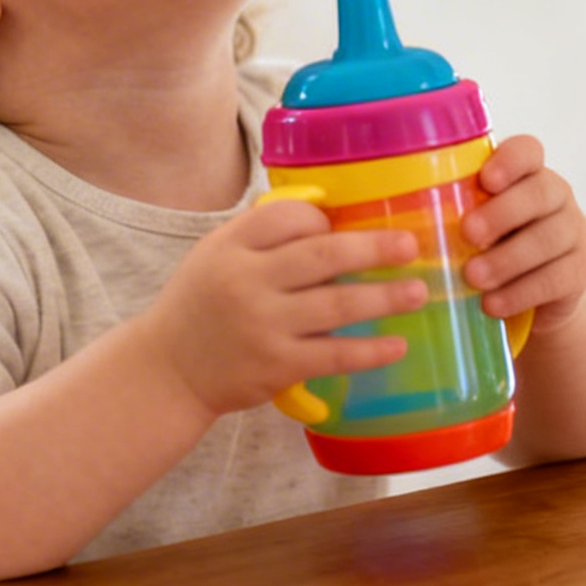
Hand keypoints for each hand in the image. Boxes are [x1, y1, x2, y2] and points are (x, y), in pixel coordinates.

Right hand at [142, 198, 423, 416]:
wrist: (168, 370)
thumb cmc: (200, 305)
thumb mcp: (214, 254)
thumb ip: (261, 234)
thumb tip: (327, 216)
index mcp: (231, 245)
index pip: (289, 217)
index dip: (323, 220)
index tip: (343, 228)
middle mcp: (247, 281)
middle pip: (322, 254)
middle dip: (373, 248)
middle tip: (409, 246)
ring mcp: (264, 324)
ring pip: (337, 304)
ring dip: (384, 297)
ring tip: (417, 292)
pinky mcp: (277, 366)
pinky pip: (334, 355)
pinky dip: (369, 350)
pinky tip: (396, 344)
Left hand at [462, 135, 585, 336]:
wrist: (535, 298)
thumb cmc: (487, 251)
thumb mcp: (469, 225)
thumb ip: (444, 212)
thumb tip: (376, 210)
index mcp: (526, 174)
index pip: (528, 151)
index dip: (511, 161)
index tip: (486, 179)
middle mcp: (556, 196)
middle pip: (541, 192)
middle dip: (503, 213)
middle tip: (468, 234)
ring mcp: (573, 232)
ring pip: (549, 238)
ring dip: (508, 259)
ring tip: (472, 278)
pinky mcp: (580, 271)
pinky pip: (557, 278)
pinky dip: (521, 293)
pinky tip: (492, 305)